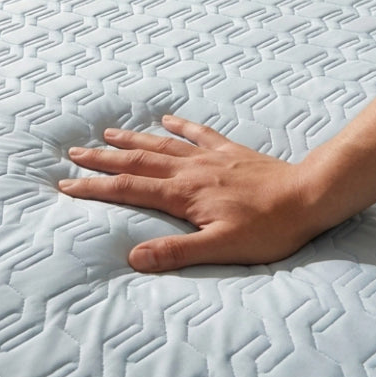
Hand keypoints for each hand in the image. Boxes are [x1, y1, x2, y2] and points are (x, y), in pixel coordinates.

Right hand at [59, 114, 328, 272]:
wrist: (309, 196)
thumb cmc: (268, 229)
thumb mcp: (221, 248)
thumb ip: (176, 252)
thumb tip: (133, 258)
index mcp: (182, 194)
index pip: (128, 189)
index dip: (95, 188)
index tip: (66, 185)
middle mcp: (189, 170)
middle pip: (136, 160)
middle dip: (102, 158)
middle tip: (74, 153)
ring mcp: (209, 158)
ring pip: (160, 144)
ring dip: (131, 139)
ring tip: (107, 133)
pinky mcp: (230, 152)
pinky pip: (199, 134)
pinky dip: (180, 126)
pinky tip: (168, 119)